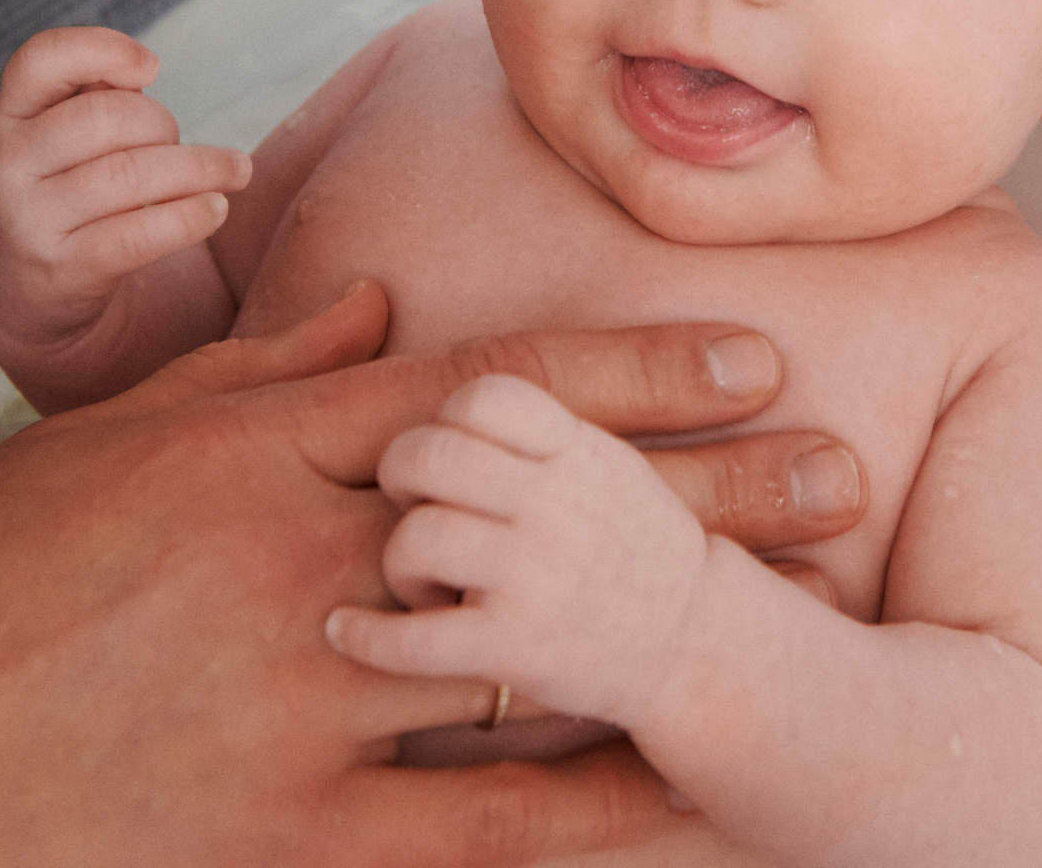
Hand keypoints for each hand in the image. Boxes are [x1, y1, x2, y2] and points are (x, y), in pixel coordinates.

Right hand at [0, 25, 249, 359]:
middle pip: (109, 117)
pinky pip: (140, 234)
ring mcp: (30, 219)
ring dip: (201, 169)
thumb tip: (140, 71)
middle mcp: (8, 164)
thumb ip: (96, 96)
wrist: (25, 290)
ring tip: (236, 172)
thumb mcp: (63, 137)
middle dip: (163, 124)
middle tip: (181, 144)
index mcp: (10, 116)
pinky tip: (216, 208)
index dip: (101, 48)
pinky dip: (191, 216)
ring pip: (132, 174)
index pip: (40, 59)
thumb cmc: (67, 188)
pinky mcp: (63, 268)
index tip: (151, 68)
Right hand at [0, 285, 865, 865]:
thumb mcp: (117, 436)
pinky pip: (476, 833)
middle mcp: (308, 562)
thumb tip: (375, 304)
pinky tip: (705, 807)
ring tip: (821, 616)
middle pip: (549, 511)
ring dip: (688, 632)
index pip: (491, 387)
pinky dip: (598, 819)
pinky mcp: (284, 838)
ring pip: (539, 658)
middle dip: (707, 487)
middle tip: (843, 466)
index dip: (632, 363)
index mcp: (268, 449)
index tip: (750, 343)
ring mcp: (302, 707)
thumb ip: (260, 364)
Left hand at [335, 375, 708, 724]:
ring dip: (400, 562)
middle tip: (415, 506)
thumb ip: (537, 432)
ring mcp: (537, 575)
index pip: (484, 394)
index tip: (451, 450)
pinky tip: (346, 632)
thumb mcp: (605, 461)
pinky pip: (413, 637)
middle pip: (431, 454)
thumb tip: (447, 400)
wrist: (696, 641)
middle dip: (403, 476)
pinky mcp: (517, 647)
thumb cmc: (634, 545)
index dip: (447, 417)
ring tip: (425, 582)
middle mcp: (556, 502)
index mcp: (576, 450)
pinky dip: (366, 637)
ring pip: (417, 537)